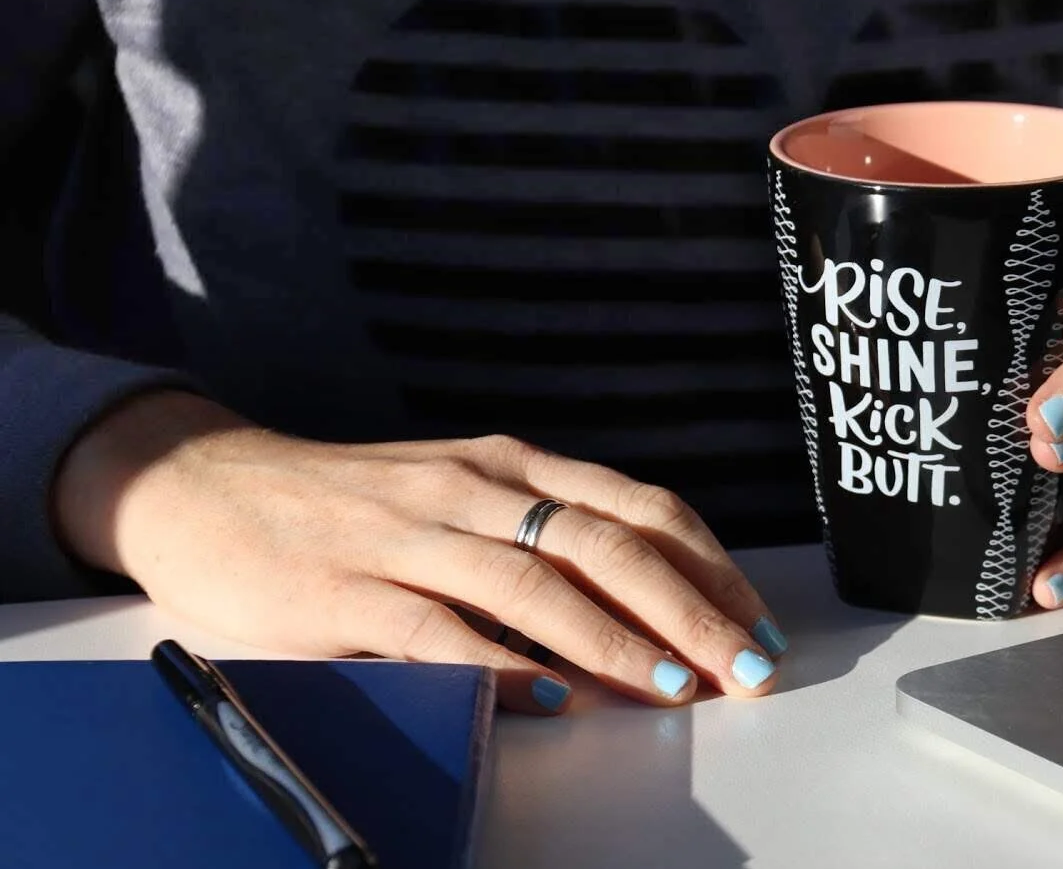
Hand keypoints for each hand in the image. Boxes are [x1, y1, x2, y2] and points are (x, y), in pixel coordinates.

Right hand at [53, 391, 787, 713]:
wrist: (203, 487)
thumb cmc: (351, 502)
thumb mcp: (458, 492)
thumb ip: (540, 533)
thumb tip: (650, 604)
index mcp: (511, 464)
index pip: (640, 508)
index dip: (710, 568)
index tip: (757, 623)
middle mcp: (472, 488)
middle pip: (607, 545)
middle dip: (689, 610)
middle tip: (745, 667)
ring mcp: (410, 535)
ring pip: (535, 584)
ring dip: (614, 640)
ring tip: (672, 687)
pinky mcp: (347, 590)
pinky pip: (439, 631)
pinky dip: (503, 666)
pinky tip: (553, 699)